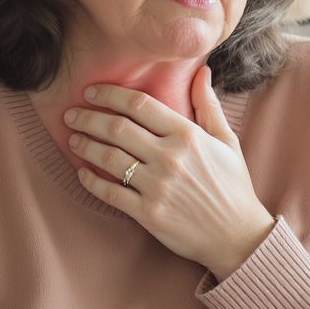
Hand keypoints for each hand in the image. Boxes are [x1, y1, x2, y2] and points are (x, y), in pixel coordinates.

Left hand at [65, 65, 275, 279]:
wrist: (238, 237)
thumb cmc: (233, 186)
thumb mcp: (227, 141)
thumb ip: (208, 105)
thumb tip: (201, 71)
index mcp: (188, 135)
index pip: (139, 104)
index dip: (110, 94)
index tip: (91, 92)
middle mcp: (170, 157)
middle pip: (117, 128)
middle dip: (88, 118)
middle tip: (70, 114)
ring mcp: (158, 186)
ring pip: (109, 158)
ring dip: (85, 146)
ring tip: (72, 139)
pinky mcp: (148, 213)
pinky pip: (110, 193)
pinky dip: (91, 181)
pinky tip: (82, 172)